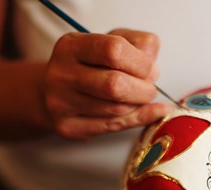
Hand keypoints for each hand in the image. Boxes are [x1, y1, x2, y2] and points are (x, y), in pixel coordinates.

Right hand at [43, 29, 170, 140]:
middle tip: (150, 89)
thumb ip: (140, 45)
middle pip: (115, 85)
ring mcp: (61, 103)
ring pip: (117, 110)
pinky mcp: (67, 126)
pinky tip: (149, 113)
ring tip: (139, 97)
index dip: (141, 63)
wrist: (57, 89)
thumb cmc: (91, 65)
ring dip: (139, 105)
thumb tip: (153, 71)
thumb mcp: (113, 41)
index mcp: (72, 46)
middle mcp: (62, 74)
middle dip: (143, 89)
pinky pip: (113, 126)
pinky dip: (138, 120)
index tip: (150, 70)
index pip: (114, 51)